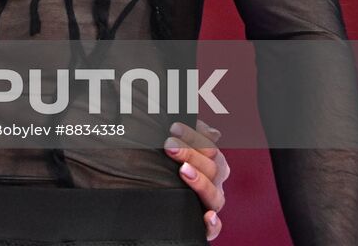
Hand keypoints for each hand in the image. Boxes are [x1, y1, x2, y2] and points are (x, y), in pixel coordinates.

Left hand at [163, 119, 228, 240]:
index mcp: (209, 162)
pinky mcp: (202, 225)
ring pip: (215, 195)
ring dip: (201, 182)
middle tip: (169, 145)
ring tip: (183, 170)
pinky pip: (214, 229)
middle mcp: (212, 182)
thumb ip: (190, 132)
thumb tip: (214, 133)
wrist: (142, 193)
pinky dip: (213, 224)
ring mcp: (208, 203)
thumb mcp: (172, 144)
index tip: (173, 127)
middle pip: (212, 168)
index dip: (194, 137)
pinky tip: (207, 216)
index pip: (211, 148)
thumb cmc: (160, 161)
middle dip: (191, 154)